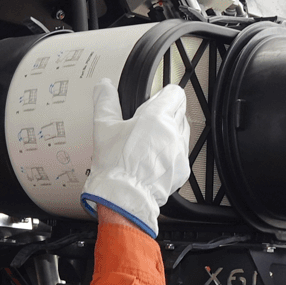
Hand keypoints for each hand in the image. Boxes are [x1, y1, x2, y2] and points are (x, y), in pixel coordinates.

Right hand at [79, 79, 191, 236]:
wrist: (123, 197)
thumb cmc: (114, 165)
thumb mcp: (104, 128)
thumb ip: (105, 102)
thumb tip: (103, 86)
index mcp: (156, 117)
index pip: (175, 94)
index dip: (164, 94)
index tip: (156, 100)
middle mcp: (173, 132)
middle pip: (179, 112)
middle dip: (166, 113)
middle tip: (148, 122)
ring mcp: (180, 152)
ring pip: (182, 132)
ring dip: (170, 132)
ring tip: (149, 142)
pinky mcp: (182, 169)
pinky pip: (181, 154)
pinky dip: (171, 153)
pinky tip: (153, 159)